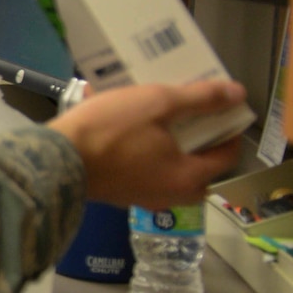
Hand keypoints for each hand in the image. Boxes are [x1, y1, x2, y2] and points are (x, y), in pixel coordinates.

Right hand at [49, 79, 247, 207]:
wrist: (54, 159)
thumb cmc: (110, 131)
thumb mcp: (157, 103)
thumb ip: (201, 98)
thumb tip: (239, 93)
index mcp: (189, 178)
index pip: (227, 155)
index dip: (229, 128)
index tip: (219, 107)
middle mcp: (172, 196)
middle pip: (200, 168)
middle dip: (199, 142)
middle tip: (188, 117)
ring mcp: (143, 199)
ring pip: (171, 172)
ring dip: (171, 149)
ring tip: (156, 123)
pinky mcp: (119, 196)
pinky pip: (146, 174)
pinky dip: (148, 157)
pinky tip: (129, 136)